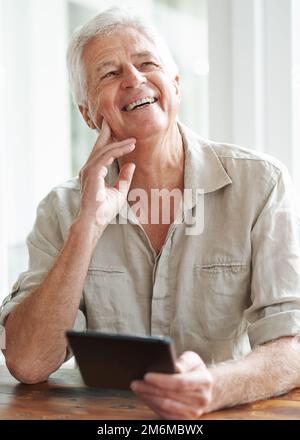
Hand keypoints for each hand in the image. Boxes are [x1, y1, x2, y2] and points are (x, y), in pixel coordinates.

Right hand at [78, 119, 135, 236]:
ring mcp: (88, 170)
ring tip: (132, 140)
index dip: (113, 145)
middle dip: (106, 133)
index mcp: (92, 173)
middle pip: (99, 147)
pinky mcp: (92, 173)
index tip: (127, 140)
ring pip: (104, 150)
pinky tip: (129, 147)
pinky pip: (106, 156)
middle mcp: (88, 169)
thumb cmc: (103, 211)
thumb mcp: (119, 191)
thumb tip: (131, 164)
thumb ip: (124, 178)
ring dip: (119, 143)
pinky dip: (118, 150)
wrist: (94, 222)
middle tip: (113, 121)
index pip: (102, 154)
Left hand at [131, 351, 212, 419]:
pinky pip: (166, 415)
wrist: (204, 387)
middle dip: (150, 389)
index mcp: (205, 381)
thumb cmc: (194, 369)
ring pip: (167, 407)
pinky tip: (145, 397)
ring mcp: (195, 412)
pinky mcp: (186, 419)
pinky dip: (153, 406)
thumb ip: (184, 361)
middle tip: (135, 383)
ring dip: (149, 398)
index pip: (181, 383)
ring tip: (137, 389)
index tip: (147, 376)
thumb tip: (174, 367)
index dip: (162, 380)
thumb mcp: (192, 359)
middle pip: (171, 396)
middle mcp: (202, 399)